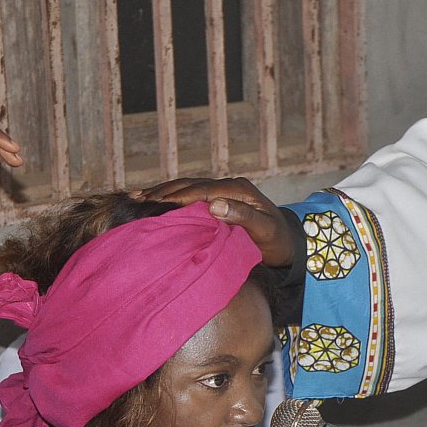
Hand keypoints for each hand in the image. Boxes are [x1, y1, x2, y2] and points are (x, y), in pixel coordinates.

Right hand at [134, 177, 297, 267]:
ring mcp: (223, 190)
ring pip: (187, 187)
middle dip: (163, 192)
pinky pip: (190, 194)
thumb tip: (215, 204)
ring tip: (137, 197)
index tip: (156, 204)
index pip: (202, 190)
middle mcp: (229, 185)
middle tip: (137, 199)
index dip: (178, 197)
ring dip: (163, 192)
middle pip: (190, 185)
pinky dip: (171, 196)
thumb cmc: (277, 240)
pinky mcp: (218, 198)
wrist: (288, 242)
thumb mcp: (265, 231)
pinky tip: (152, 200)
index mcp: (239, 189)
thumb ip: (243, 217)